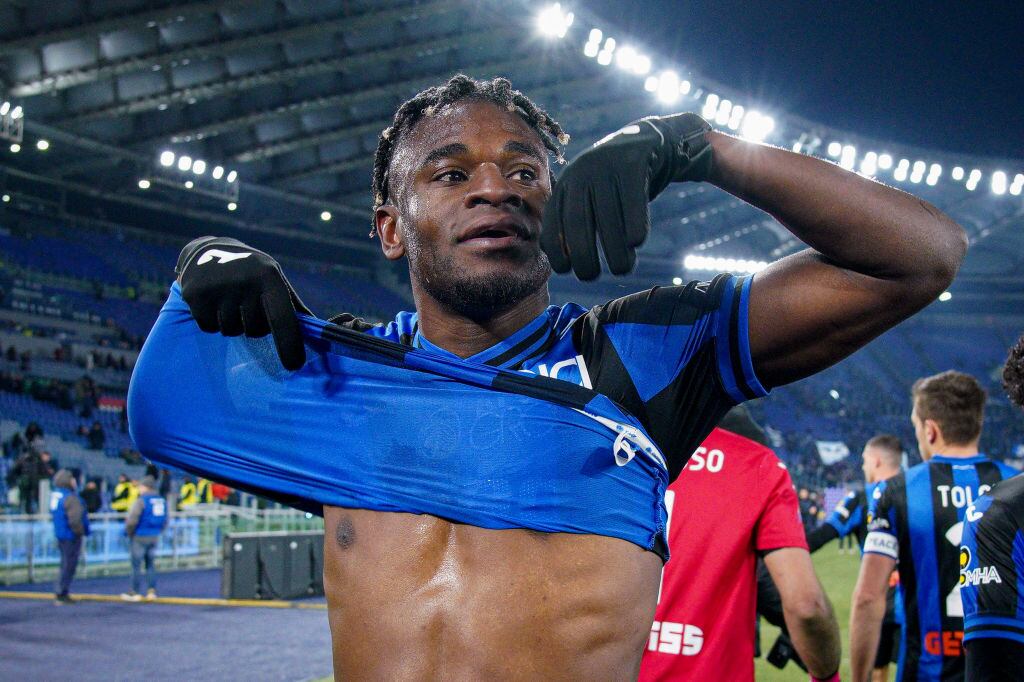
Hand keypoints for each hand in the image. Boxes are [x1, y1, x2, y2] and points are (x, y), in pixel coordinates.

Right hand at [175, 236, 311, 370]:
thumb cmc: (252, 274)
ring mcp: (218, 287)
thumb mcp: (275, 282)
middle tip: (247, 305)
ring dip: (232, 324)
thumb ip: (295, 309)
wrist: (210, 250)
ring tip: (229, 302)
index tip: (295, 365)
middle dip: (253, 326)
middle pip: (255, 330)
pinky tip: (212, 302)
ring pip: (231, 331)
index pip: (282, 318)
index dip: (289, 343)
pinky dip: (211, 322)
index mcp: (269, 276)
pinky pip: (209, 327)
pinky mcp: (195, 295)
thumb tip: (322, 339)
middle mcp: (244, 280)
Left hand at [541, 112, 712, 279]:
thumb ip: (574, 221)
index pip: (554, 220)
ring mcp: (608, 165)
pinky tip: (637, 243)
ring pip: (608, 215)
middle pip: (578, 220)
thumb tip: (564, 262)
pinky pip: (633, 199)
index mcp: (566, 184)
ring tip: (621, 269)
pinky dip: (635, 223)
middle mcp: (582, 173)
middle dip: (581, 253)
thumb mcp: (589, 195)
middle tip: (590, 276)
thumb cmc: (615, 184)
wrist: (649, 142)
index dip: (555, 247)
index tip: (565, 270)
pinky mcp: (635, 162)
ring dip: (613, 248)